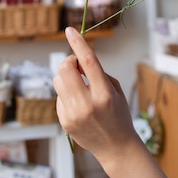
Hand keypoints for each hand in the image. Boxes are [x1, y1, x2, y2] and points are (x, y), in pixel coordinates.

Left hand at [54, 27, 172, 177]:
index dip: (78, 42)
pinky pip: (58, 96)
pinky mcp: (64, 121)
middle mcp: (87, 103)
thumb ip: (98, 73)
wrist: (116, 147)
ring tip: (79, 87)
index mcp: (105, 93)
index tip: (70, 30)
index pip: (88, 61)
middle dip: (69, 61)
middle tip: (77, 66)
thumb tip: (76, 61)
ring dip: (66, 77)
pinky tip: (78, 104)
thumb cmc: (119, 115)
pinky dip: (66, 93)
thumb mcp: (116, 91)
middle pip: (65, 68)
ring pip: (58, 80)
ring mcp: (74, 114)